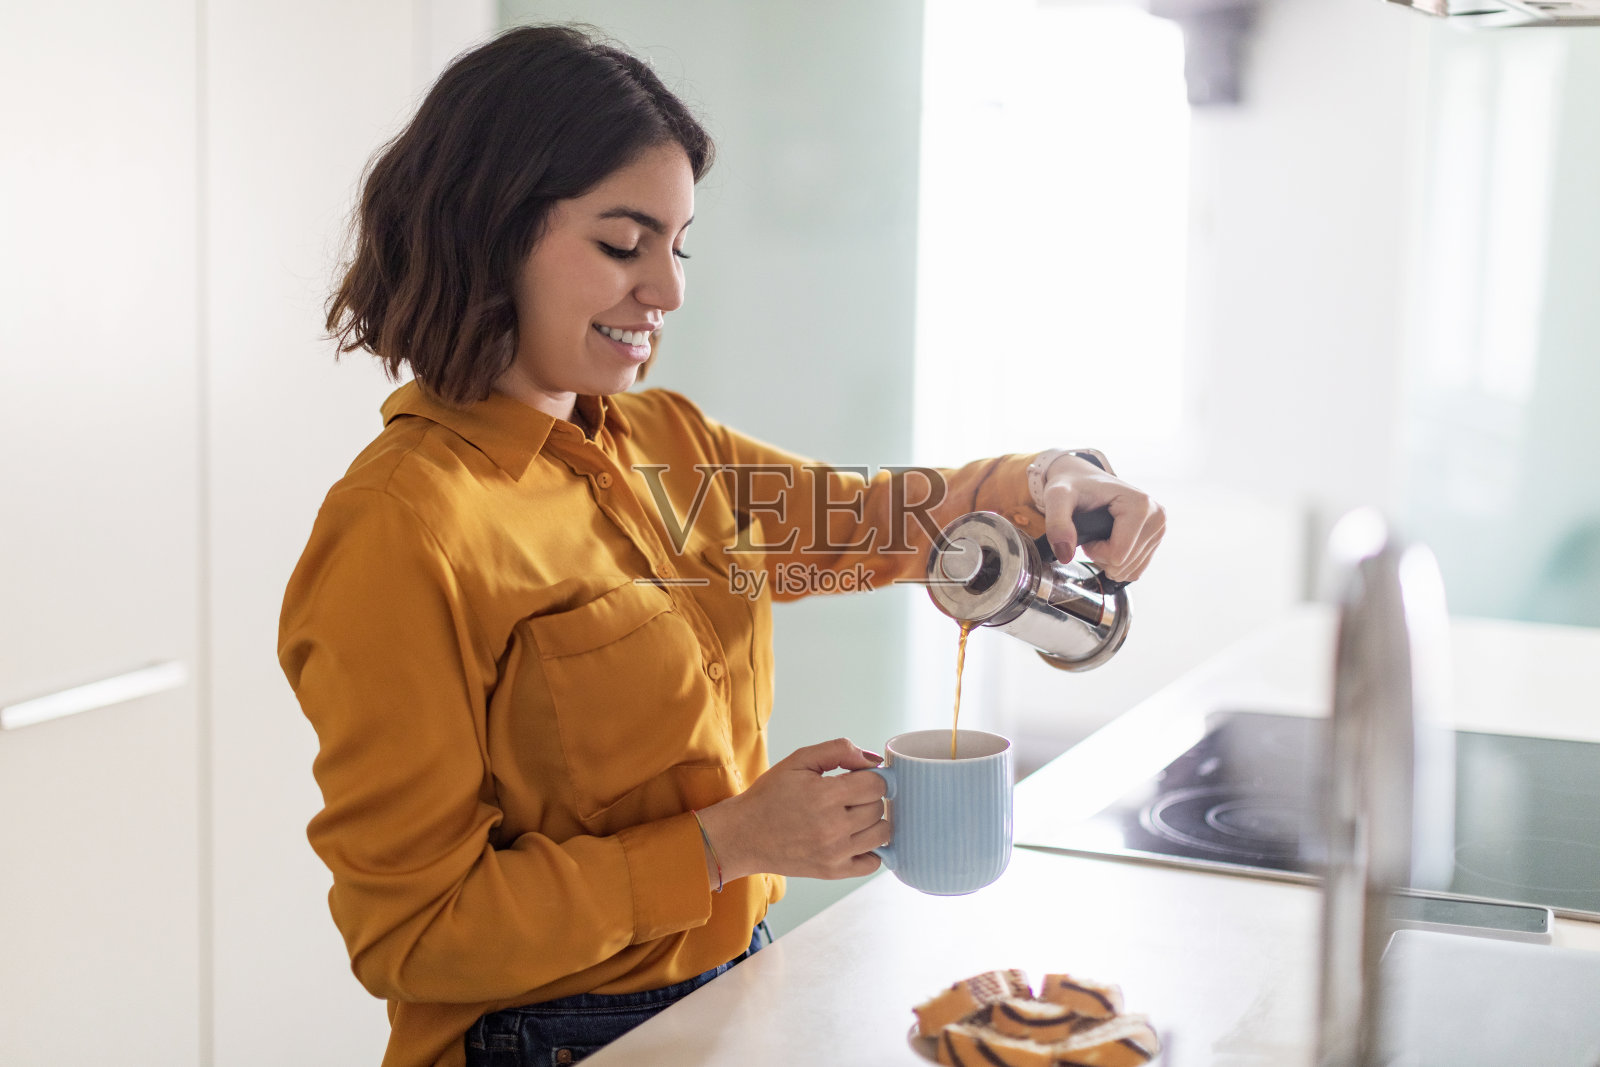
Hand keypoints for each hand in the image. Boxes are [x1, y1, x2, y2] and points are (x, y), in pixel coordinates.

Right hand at [694, 738, 888, 882]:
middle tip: (848, 797)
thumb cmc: (769, 796)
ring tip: (852, 816)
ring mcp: (835, 853)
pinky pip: (873, 863)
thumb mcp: (799, 760)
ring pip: (881, 834)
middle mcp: (833, 827)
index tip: (857, 778)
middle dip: (868, 797)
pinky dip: (871, 850)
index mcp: (825, 795)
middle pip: (879, 807)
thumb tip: (873, 760)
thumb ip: (838, 750)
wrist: (744, 835)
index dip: (870, 777)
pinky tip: (854, 838)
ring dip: (872, 822)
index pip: (876, 784)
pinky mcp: (833, 872)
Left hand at [1038, 454, 1165, 582]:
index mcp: (1141, 505)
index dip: (1094, 550)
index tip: (1086, 530)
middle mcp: (1157, 516)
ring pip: (1131, 570)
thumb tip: (1065, 555)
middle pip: (1125, 565)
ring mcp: (1159, 528)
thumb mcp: (1057, 497)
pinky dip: (1118, 564)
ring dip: (1108, 561)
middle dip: (1101, 557)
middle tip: (1092, 533)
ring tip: (1099, 536)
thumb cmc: (1071, 485)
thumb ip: (1057, 523)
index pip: (1117, 555)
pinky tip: (1110, 543)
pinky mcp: (1156, 537)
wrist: (1081, 478)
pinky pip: (1136, 569)